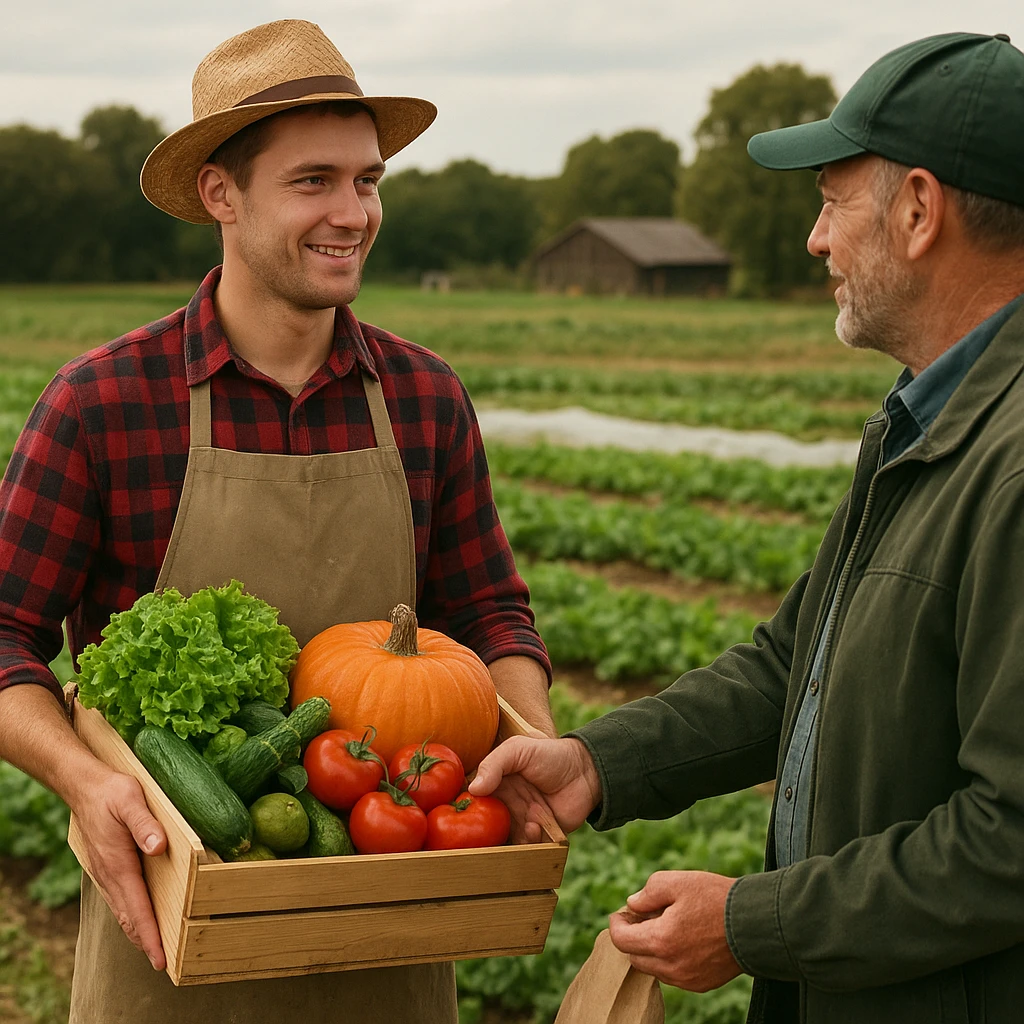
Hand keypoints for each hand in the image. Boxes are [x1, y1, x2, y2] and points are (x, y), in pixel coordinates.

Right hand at [70, 767, 167, 969]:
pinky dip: (131, 915)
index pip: (137, 909)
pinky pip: (120, 899)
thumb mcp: (131, 801)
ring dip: (139, 931)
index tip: (160, 959)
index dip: (150, 936)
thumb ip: (145, 824)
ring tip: (156, 949)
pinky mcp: (107, 868)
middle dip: (146, 942)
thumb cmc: (111, 792)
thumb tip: (158, 847)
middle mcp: (111, 876)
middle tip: (165, 964)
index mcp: (119, 866)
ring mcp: (106, 874)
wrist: (83, 786)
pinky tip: (141, 917)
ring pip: (123, 911)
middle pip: (130, 918)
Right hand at [468, 736, 601, 840]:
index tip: (461, 811)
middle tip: (489, 827)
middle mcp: (503, 804)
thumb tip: (473, 788)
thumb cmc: (551, 756)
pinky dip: (528, 842)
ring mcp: (519, 821)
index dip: (465, 806)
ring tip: (526, 823)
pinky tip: (536, 827)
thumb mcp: (519, 749)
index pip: (471, 798)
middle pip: (482, 824)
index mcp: (494, 783)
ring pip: (501, 839)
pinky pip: (524, 848)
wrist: (586, 773)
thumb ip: (494, 763)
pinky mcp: (536, 836)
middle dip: (483, 830)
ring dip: (508, 837)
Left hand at [608, 870, 741, 992]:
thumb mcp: (677, 882)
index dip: (617, 924)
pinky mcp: (701, 984)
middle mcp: (670, 966)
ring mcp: (686, 978)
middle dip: (633, 936)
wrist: (755, 923)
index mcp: (660, 940)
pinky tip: (682, 940)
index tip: (621, 913)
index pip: (621, 940)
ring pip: (653, 968)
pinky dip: (670, 960)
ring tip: (665, 926)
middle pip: (635, 957)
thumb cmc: (715, 898)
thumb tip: (632, 905)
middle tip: (643, 917)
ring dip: (651, 950)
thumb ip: (647, 893)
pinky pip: (674, 975)